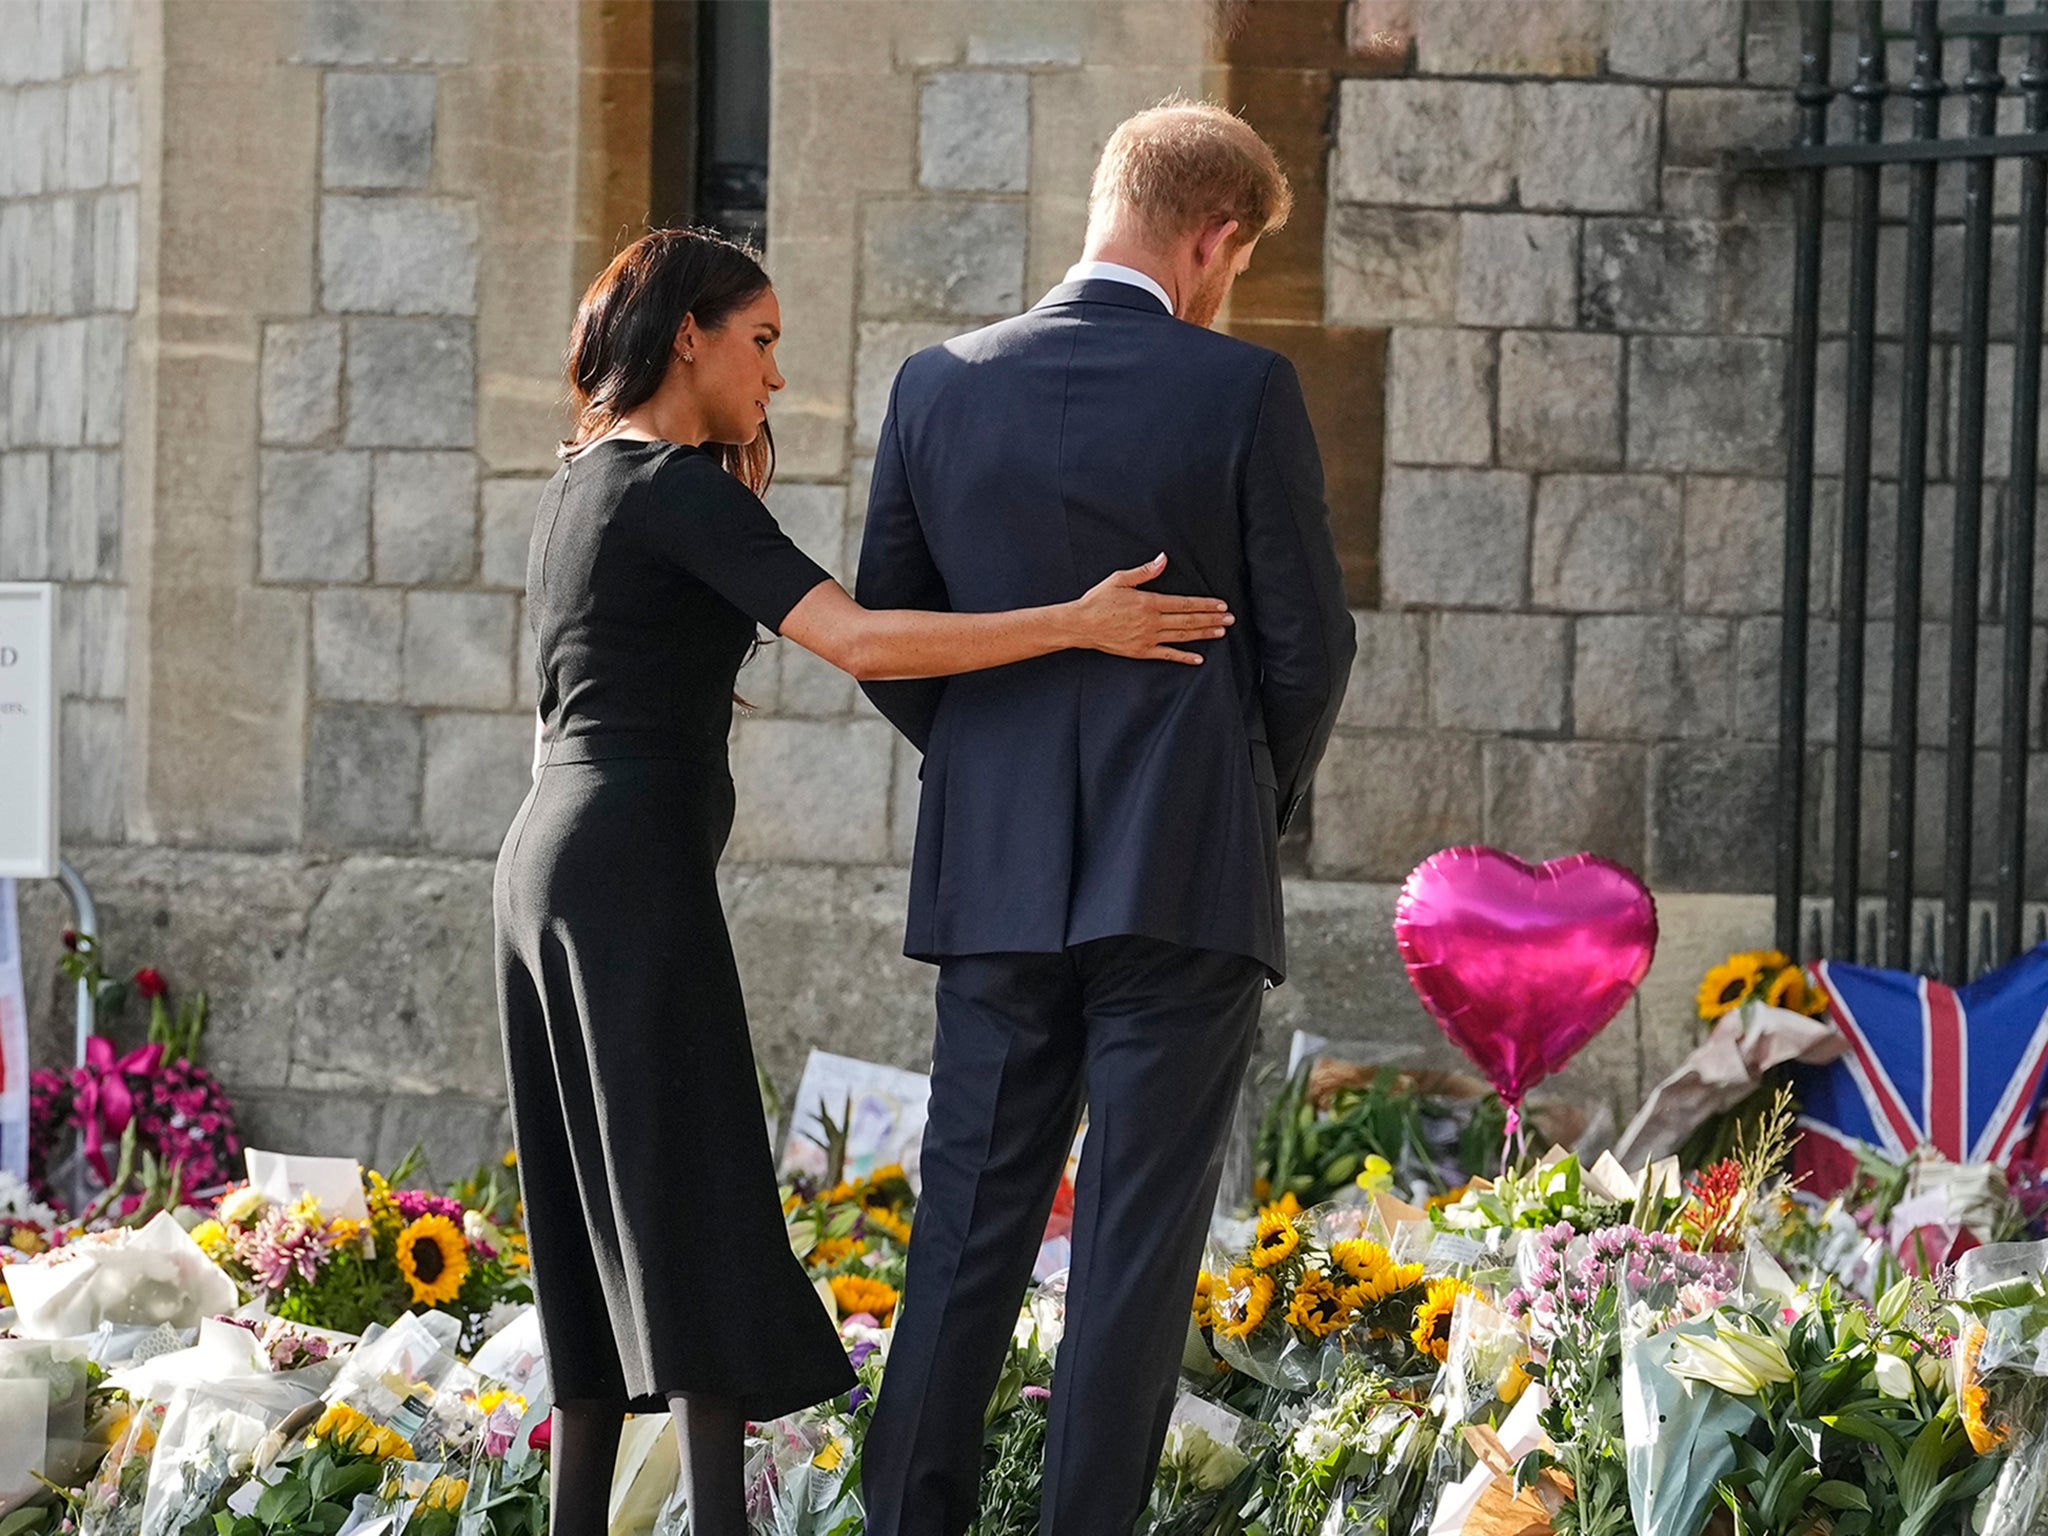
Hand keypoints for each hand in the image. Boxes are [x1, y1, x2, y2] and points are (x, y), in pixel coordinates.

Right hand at [1068, 554, 1232, 664]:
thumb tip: (1163, 559)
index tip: (1221, 605)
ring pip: (1182, 636)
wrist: (1081, 625)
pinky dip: (1184, 657)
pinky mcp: (1141, 651)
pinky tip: (1199, 658)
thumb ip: (1145, 572)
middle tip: (1230, 620)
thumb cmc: (1098, 600)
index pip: (1184, 603)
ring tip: (1221, 632)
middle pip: (1188, 620)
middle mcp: (1152, 622)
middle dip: (1211, 619)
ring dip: (1203, 634)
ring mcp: (1148, 638)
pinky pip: (1167, 655)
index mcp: (1149, 602)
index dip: (1205, 605)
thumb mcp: (1120, 579)